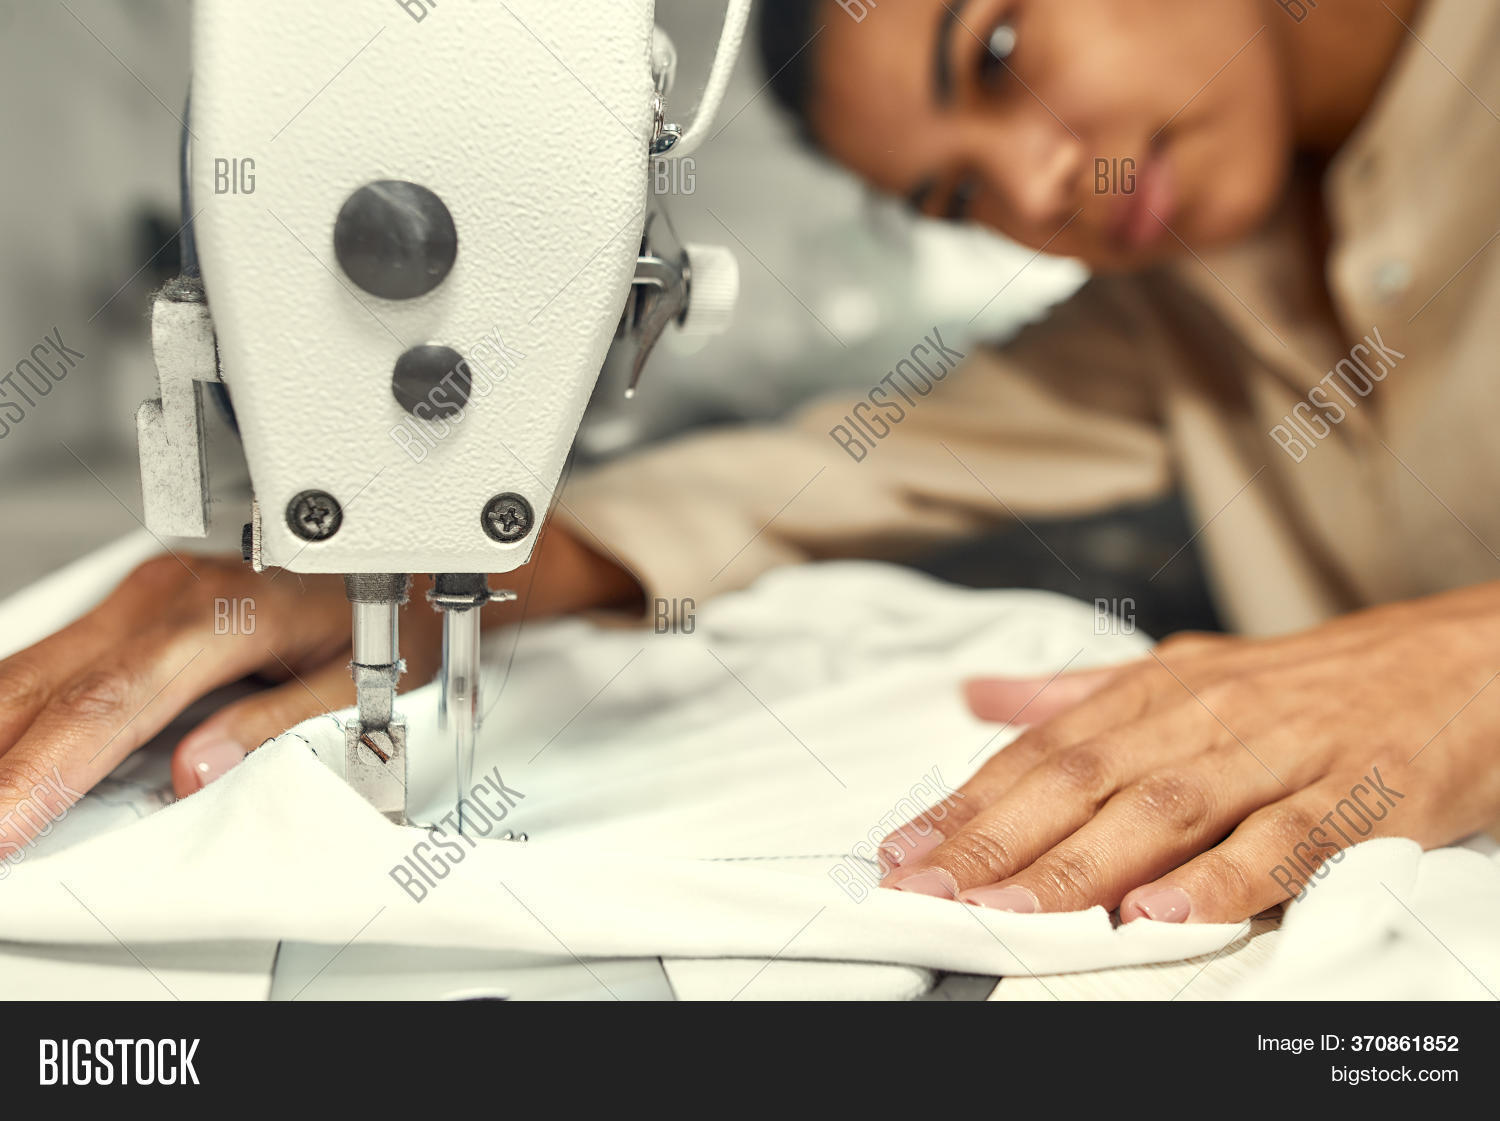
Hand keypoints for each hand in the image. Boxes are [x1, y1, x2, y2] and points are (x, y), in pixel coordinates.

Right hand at [0, 525, 640, 852]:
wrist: (403, 555)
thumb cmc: (385, 613)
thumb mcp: (353, 680)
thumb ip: (271, 724)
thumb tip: (194, 768)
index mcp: (224, 614)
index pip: (112, 706)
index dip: (47, 770)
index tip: (6, 822)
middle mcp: (171, 594)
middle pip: (53, 686)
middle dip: (1, 758)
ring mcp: (147, 591)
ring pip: (38, 665)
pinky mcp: (137, 599)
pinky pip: (55, 655)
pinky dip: (15, 702)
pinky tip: (3, 736)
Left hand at [877, 584, 1499, 922]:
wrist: (1458, 663)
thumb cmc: (1310, 682)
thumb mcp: (1186, 672)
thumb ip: (1080, 693)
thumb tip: (980, 697)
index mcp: (1156, 693)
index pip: (1040, 752)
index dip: (967, 805)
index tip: (904, 853)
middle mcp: (1204, 717)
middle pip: (1081, 782)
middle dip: (996, 843)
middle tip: (929, 892)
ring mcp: (1279, 754)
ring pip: (1163, 811)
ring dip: (1081, 865)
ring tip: (1015, 911)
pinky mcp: (1356, 796)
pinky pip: (1282, 842)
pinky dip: (1221, 879)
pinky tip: (1163, 912)